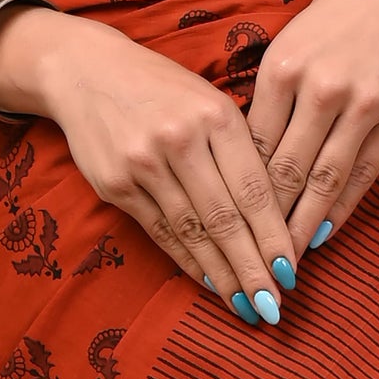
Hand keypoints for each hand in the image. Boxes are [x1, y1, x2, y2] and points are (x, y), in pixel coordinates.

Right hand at [19, 12, 300, 323]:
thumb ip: (240, 149)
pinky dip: (187, 261)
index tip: (291, 270)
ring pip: (192, 232)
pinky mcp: (115, 184)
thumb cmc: (164, 89)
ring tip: (245, 305)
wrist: (86, 71)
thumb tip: (275, 216)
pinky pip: (160, 232)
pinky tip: (208, 282)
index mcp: (216, 115)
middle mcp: (180, 139)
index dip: (273, 236)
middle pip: (225, 218)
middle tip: (274, 306)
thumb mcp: (209, 100)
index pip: (254, 188)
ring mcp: (144, 163)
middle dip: (252, 268)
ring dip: (222, 275)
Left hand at [244, 0, 378, 257]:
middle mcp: (322, 88)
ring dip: (300, 227)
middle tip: (246, 261)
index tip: (223, 225)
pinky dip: (341, 209)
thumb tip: (245, 158)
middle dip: (263, 223)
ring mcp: (364, 105)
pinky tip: (323, 233)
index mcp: (283, 67)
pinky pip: (364, 174)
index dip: (237, 192)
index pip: (252, 145)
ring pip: (323, 181)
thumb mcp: (292, 42)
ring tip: (283, 262)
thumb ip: (270, 96)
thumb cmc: (340, 16)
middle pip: (284, 171)